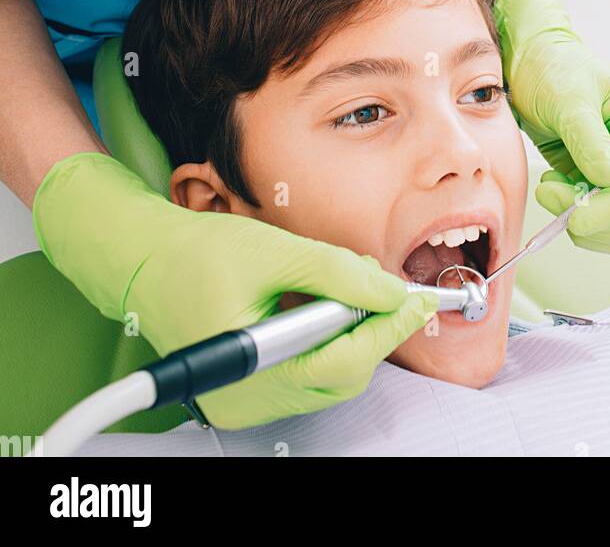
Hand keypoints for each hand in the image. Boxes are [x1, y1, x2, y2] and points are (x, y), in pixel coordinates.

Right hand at [33, 152, 438, 428]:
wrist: (145, 261)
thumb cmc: (196, 253)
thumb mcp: (274, 250)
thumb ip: (338, 272)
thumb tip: (391, 291)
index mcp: (251, 371)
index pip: (343, 360)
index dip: (388, 326)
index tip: (420, 298)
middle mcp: (248, 401)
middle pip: (341, 375)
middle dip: (372, 328)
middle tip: (388, 286)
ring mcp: (246, 402)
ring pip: (327, 376)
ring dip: (349, 332)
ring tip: (350, 286)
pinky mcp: (247, 392)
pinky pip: (305, 372)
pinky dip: (324, 340)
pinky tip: (324, 303)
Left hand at [492, 0, 609, 253]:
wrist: (526, 64)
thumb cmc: (550, 68)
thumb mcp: (568, 100)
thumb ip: (590, 141)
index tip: (580, 218)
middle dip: (596, 215)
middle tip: (551, 198)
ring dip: (584, 221)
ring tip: (548, 191)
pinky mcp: (597, 176)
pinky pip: (598, 216)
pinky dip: (574, 216)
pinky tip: (551, 188)